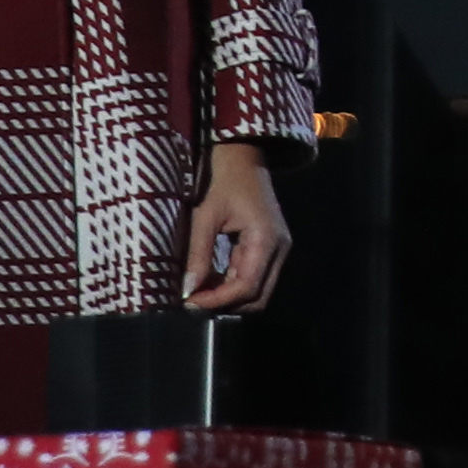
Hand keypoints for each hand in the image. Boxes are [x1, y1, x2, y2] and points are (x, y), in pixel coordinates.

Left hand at [179, 140, 292, 312]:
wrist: (244, 162)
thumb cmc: (225, 184)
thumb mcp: (206, 216)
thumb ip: (198, 254)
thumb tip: (188, 291)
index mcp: (266, 239)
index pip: (247, 286)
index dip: (219, 300)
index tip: (191, 303)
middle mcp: (279, 249)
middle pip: (259, 297)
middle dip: (227, 305)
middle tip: (194, 302)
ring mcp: (278, 250)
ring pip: (258, 292)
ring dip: (229, 298)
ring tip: (200, 292)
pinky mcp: (270, 250)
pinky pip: (255, 278)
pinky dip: (233, 286)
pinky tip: (210, 281)